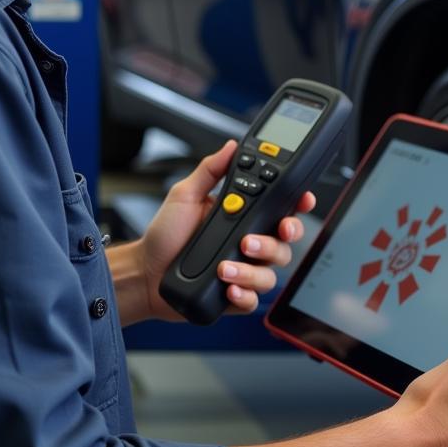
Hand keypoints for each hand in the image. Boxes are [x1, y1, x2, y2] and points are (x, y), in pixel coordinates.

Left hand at [138, 140, 315, 320]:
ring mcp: (243, 271)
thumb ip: (210, 170)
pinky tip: (228, 287)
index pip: (281, 210)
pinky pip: (253, 300)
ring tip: (224, 268)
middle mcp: (248, 243)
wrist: (145, 272)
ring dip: (251, 271)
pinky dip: (244, 295)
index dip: (299, 205)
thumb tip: (230, 146)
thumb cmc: (165, 235)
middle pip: (285, 243)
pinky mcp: (234, 296)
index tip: (303, 200)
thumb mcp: (185, 194)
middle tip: (251, 240)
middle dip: (277, 241)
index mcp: (243, 217)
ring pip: (270, 274)